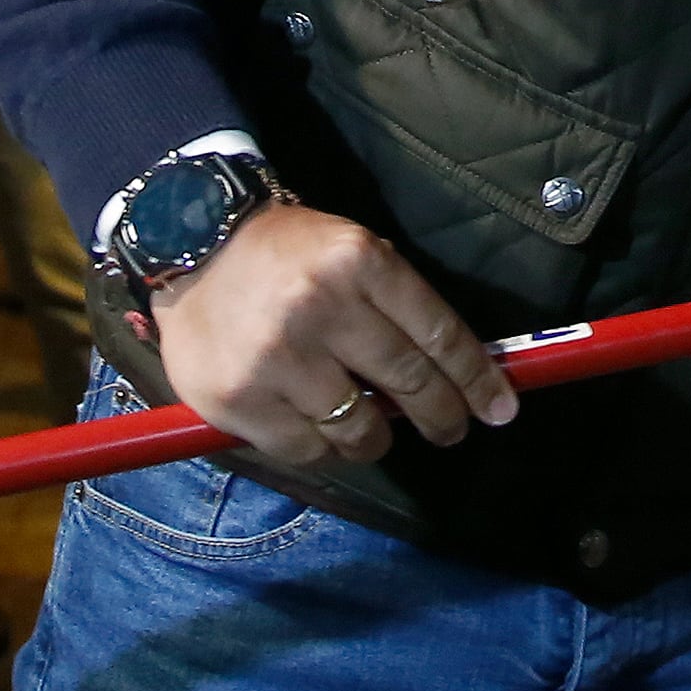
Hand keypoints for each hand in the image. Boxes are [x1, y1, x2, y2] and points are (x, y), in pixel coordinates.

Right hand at [148, 203, 518, 468]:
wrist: (191, 242)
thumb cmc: (286, 252)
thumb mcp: (354, 251)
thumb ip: (397, 306)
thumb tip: (453, 374)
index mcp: (362, 263)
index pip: (438, 334)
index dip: (476, 379)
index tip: (499, 408)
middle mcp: (322, 307)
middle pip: (408, 382)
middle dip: (443, 416)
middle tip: (453, 430)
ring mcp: (277, 357)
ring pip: (358, 427)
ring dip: (376, 438)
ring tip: (374, 432)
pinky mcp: (237, 398)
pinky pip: (304, 449)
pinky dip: (323, 448)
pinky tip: (322, 432)